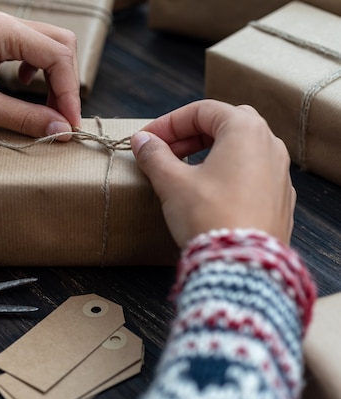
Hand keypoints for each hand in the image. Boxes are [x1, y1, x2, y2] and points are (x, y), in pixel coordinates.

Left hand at [0, 12, 80, 138]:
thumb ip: (24, 118)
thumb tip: (61, 131)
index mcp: (3, 32)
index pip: (57, 56)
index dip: (69, 92)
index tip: (70, 124)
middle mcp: (5, 24)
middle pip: (61, 44)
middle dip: (67, 82)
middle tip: (63, 118)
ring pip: (49, 45)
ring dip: (55, 76)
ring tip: (50, 108)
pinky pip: (31, 48)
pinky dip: (39, 69)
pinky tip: (27, 86)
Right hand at [130, 99, 294, 247]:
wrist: (242, 264)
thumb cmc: (210, 216)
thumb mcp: (172, 182)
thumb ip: (155, 156)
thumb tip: (142, 141)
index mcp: (245, 130)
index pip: (202, 110)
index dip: (168, 123)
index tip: (146, 139)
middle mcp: (269, 145)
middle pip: (225, 124)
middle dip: (190, 134)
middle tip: (164, 150)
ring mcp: (279, 173)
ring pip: (240, 149)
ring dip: (209, 153)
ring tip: (183, 171)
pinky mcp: (279, 199)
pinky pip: (251, 174)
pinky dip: (227, 174)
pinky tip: (208, 193)